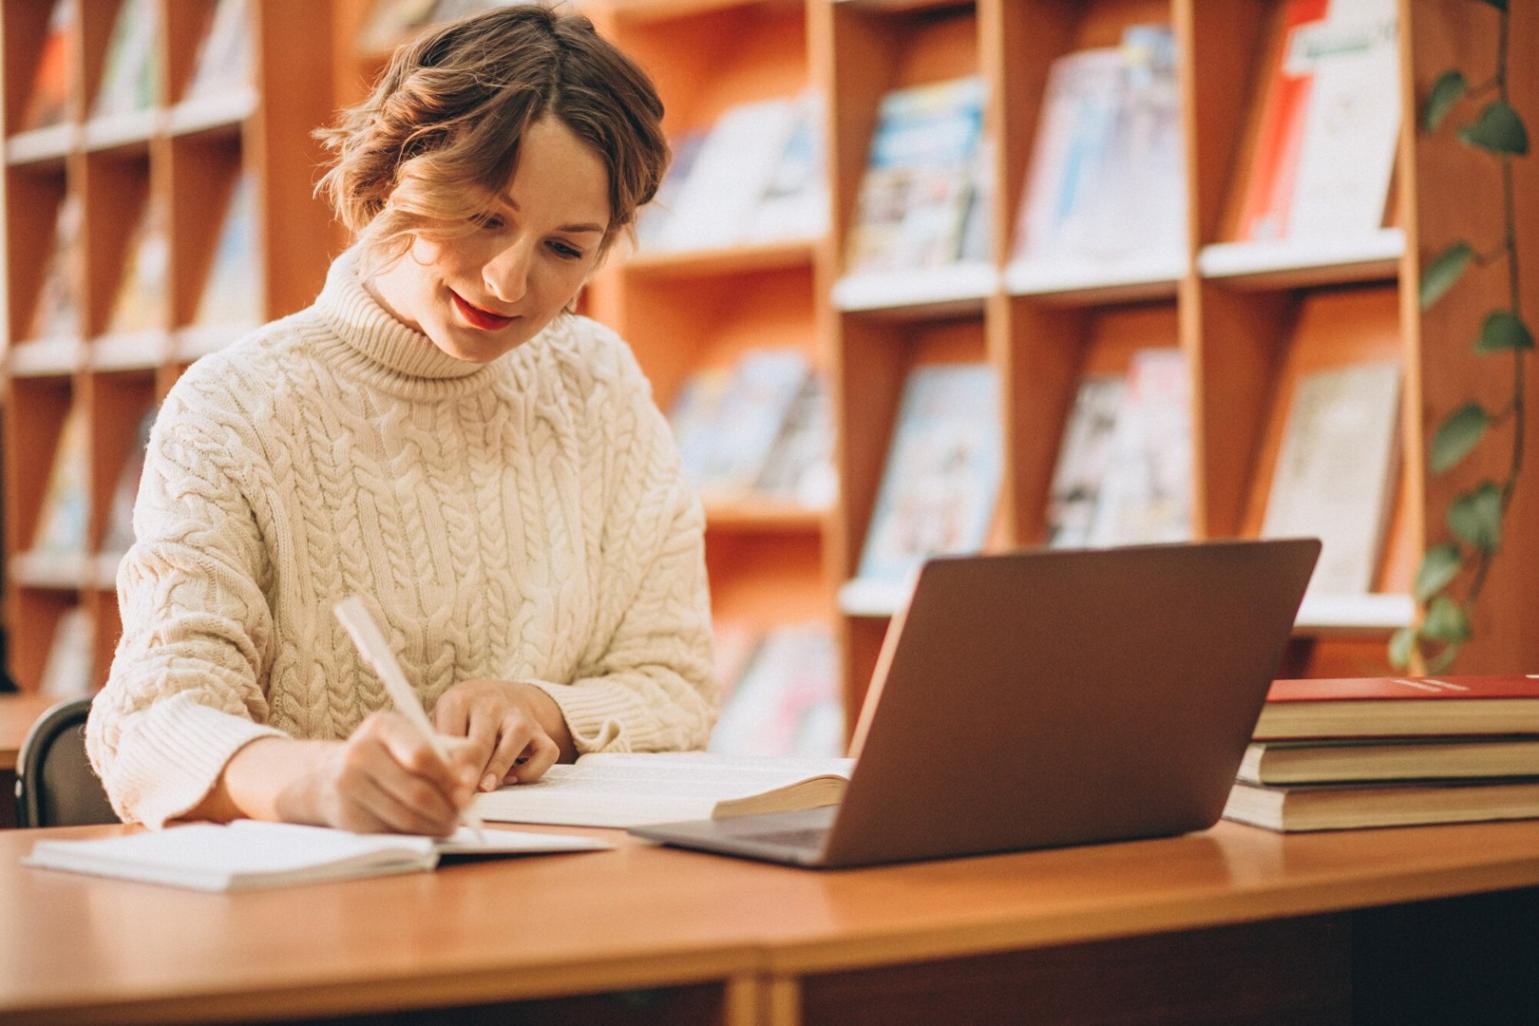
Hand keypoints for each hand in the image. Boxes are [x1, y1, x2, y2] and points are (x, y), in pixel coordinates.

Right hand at [268, 712, 479, 834]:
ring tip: (449, 824)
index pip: (422, 755)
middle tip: (463, 816)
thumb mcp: (416, 739)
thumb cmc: (389, 754)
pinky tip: (424, 828)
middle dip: (447, 809)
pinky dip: (414, 834)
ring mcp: (348, 785)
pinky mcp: (346, 815)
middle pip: (416, 791)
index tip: (467, 792)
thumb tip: (470, 780)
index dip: (449, 778)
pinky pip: (390, 831)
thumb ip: (451, 752)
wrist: (330, 773)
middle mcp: (359, 752)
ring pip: (405, 817)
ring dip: (434, 826)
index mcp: (382, 726)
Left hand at [433, 679, 572, 790]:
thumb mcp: (443, 719)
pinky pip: (545, 752)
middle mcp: (491, 704)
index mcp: (459, 700)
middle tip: (460, 797)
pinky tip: (512, 778)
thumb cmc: (462, 717)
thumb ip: (438, 743)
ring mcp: (520, 716)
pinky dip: (531, 770)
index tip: (439, 787)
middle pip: (480, 740)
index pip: (450, 733)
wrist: (499, 694)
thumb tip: (431, 777)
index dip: (445, 764)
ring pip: (517, 738)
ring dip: (500, 767)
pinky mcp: (541, 732)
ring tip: (486, 788)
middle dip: (470, 772)